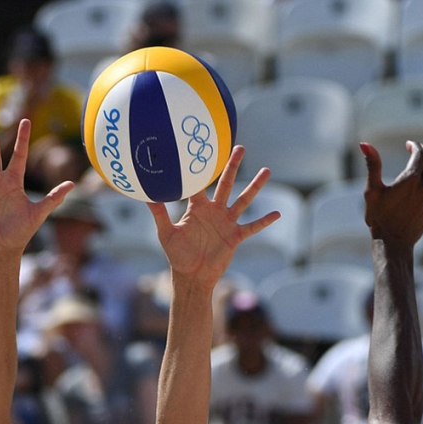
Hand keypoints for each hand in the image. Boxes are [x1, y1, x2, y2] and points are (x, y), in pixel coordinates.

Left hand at [147, 145, 279, 286]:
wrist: (192, 276)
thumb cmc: (177, 255)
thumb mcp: (166, 233)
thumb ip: (159, 213)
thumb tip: (146, 195)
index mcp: (197, 207)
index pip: (200, 182)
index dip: (202, 167)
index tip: (205, 147)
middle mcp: (214, 211)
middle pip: (226, 183)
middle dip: (232, 166)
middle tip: (239, 147)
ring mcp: (226, 223)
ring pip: (243, 200)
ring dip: (255, 186)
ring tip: (266, 171)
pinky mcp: (235, 237)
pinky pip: (252, 227)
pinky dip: (264, 221)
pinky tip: (277, 214)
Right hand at [361, 141, 422, 245]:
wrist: (393, 244)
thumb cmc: (379, 218)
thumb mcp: (372, 191)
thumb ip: (372, 165)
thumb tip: (364, 144)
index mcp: (411, 179)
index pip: (420, 152)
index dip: (415, 145)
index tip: (408, 145)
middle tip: (415, 151)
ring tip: (421, 165)